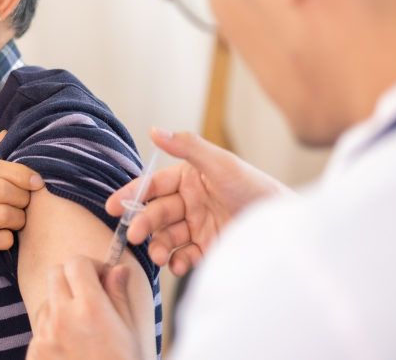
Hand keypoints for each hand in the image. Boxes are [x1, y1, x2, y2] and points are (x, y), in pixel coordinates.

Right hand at [0, 131, 44, 282]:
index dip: (21, 173)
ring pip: (2, 215)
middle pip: (1, 190)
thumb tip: (6, 135)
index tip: (37, 181)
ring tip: (17, 222)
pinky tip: (5, 238)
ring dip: (18, 220)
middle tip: (25, 205)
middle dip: (22, 198)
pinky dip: (7, 239)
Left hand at [27, 257, 143, 359]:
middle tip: (88, 294)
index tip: (100, 278)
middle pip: (55, 274)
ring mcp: (44, 338)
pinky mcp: (34, 355)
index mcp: (90, 308)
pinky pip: (39, 330)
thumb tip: (116, 268)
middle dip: (71, 278)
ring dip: (60, 306)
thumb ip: (118, 295)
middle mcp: (62, 318)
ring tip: (82, 329)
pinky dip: (52, 333)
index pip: (76, 263)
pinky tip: (72, 350)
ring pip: (46, 302)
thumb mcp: (130, 331)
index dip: (90, 266)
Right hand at [106, 128, 293, 275]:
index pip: (153, 186)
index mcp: (189, 178)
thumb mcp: (220, 162)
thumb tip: (154, 129)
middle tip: (135, 235)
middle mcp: (191, 201)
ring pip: (167, 236)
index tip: (112, 207)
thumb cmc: (255, 187)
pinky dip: (177, 262)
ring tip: (158, 255)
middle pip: (157, 213)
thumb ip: (186, 147)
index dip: (132, 194)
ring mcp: (198, 226)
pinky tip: (177, 265)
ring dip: (158, 245)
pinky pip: (184, 256)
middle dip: (144, 224)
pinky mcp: (208, 248)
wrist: (283, 223)